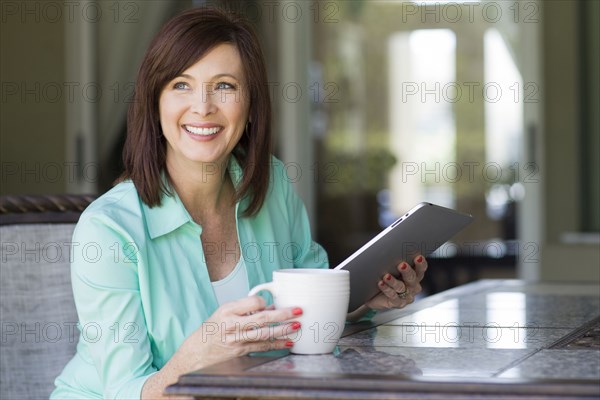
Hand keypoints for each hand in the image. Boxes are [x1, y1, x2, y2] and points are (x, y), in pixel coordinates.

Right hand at [142, 296, 301, 398]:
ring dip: (282, 329)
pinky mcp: (240, 352)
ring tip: (296, 325)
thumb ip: (244, 309)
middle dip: (282, 314)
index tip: (271, 301)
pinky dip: (276, 345)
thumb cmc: (211, 331)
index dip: (264, 301)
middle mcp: (231, 325)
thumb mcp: (223, 313)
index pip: (251, 302)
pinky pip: (262, 347)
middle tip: (297, 310)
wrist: (196, 354)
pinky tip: (288, 342)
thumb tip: (268, 306)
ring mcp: (236, 340)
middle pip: (261, 318)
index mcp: (227, 311)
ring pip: (264, 334)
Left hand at [365, 255, 426, 309]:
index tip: (418, 257)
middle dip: (407, 271)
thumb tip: (391, 250)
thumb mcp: (391, 268)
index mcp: (415, 276)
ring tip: (386, 276)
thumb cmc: (384, 278)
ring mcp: (406, 296)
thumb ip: (395, 261)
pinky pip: (392, 296)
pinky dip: (386, 289)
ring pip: (401, 287)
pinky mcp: (397, 303)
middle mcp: (413, 287)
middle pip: (412, 278)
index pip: (421, 269)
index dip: (421, 264)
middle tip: (401, 265)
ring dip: (394, 281)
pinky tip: (381, 283)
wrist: (374, 295)